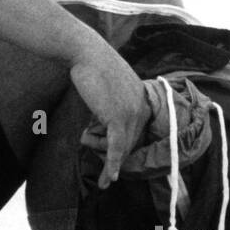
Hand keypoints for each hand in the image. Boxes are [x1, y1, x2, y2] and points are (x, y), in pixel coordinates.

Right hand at [68, 36, 147, 187]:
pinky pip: (117, 146)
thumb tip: (106, 113)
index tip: (116, 164)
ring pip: (122, 147)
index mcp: (143, 99)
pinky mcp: (118, 117)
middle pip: (131, 141)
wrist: (86, 52)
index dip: (123, 148)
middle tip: (103, 170)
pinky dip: (113, 163)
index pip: (136, 131)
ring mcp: (133, 113)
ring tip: (99, 171)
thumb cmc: (93, 64)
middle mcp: (143, 107)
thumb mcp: (110, 84)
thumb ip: (114, 99)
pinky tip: (111, 177)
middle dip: (116, 158)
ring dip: (109, 163)